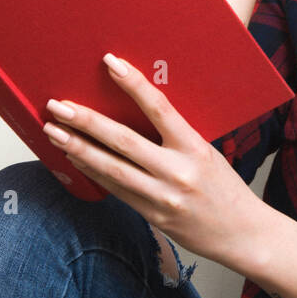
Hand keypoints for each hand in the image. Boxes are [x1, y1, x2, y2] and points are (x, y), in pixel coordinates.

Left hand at [43, 52, 260, 270]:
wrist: (243, 234)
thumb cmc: (224, 189)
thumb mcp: (207, 154)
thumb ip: (176, 137)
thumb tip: (137, 113)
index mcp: (195, 147)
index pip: (159, 108)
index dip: (133, 83)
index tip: (111, 63)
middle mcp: (177, 171)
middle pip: (123, 140)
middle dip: (86, 121)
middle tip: (58, 105)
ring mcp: (163, 196)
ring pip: (112, 168)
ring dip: (79, 147)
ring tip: (54, 131)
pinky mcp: (152, 216)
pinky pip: (116, 190)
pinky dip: (93, 172)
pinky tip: (75, 157)